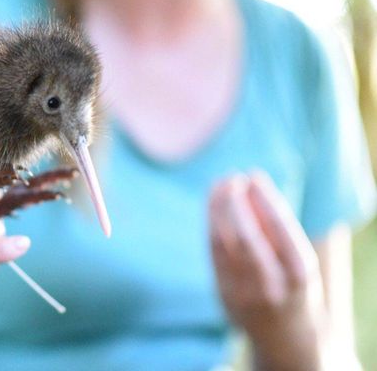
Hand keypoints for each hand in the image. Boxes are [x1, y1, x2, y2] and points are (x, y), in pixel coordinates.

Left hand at [209, 172, 325, 369]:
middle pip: (246, 239)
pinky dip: (212, 226)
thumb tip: (250, 185)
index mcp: (300, 276)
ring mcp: (243, 293)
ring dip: (218, 210)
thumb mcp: (299, 261)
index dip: (265, 200)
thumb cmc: (296, 286)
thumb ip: (276, 230)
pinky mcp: (223, 294)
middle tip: (232, 177)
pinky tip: (213, 206)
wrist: (286, 337)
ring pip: (224, 245)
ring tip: (219, 184)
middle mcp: (271, 287)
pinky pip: (214, 254)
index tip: (254, 175)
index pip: (280, 231)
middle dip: (236, 204)